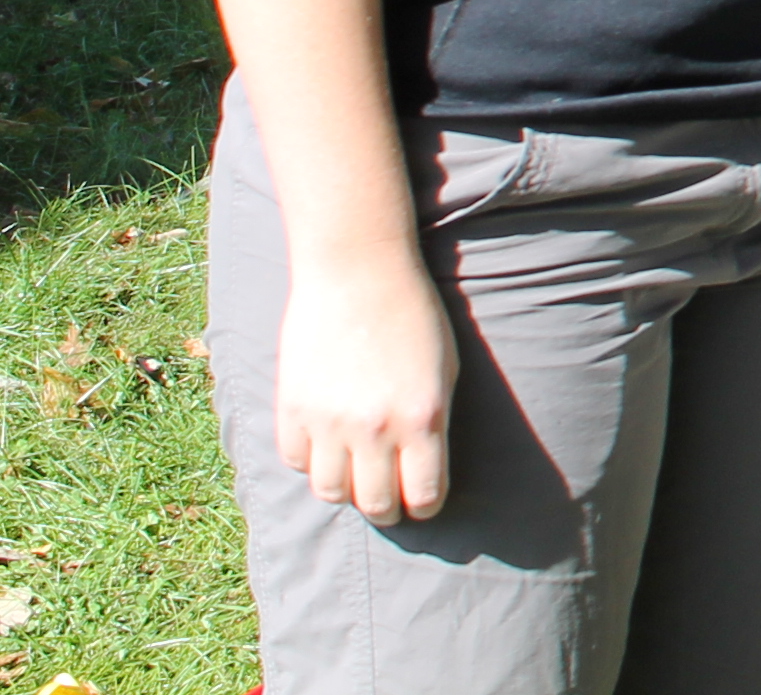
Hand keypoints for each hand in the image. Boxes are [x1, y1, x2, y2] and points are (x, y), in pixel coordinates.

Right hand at [273, 248, 457, 523]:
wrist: (358, 273)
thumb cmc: (413, 316)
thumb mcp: (444, 369)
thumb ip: (434, 423)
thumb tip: (422, 469)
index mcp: (422, 418)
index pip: (424, 494)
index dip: (426, 505)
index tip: (423, 502)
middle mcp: (375, 428)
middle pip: (376, 504)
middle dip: (387, 510)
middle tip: (389, 501)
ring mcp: (329, 422)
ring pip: (330, 493)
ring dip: (345, 490)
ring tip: (355, 477)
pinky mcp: (292, 409)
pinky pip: (297, 462)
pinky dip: (311, 462)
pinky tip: (325, 446)